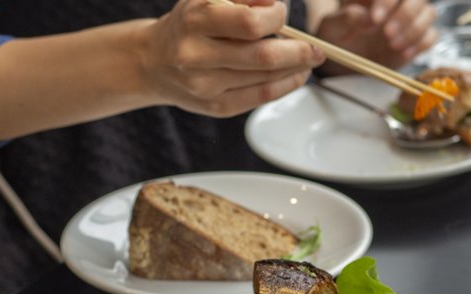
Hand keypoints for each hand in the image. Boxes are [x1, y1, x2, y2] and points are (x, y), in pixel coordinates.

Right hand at [139, 0, 324, 116]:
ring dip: (296, 69)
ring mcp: (206, 85)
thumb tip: (279, 4)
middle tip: (317, 50)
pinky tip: (296, 76)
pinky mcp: (215, 106)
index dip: (276, 18)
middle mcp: (197, 55)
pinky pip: (259, 98)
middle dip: (299, 52)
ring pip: (265, 79)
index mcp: (196, 20)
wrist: (153, 61)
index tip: (282, 14)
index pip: (250, 23)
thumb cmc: (189, 24)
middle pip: (263, 57)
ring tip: (308, 60)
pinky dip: (284, 86)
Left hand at [315, 0, 437, 68]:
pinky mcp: (418, 37)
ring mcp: (410, 17)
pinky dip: (420, 44)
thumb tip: (365, 18)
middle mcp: (396, 0)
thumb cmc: (337, 36)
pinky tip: (403, 53)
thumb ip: (345, 19)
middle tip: (387, 34)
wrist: (346, 56)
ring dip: (414, 29)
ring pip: (428, 13)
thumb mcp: (331, 28)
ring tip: (393, 45)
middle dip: (404, 15)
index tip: (376, 18)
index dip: (387, 0)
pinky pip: (431, 35)